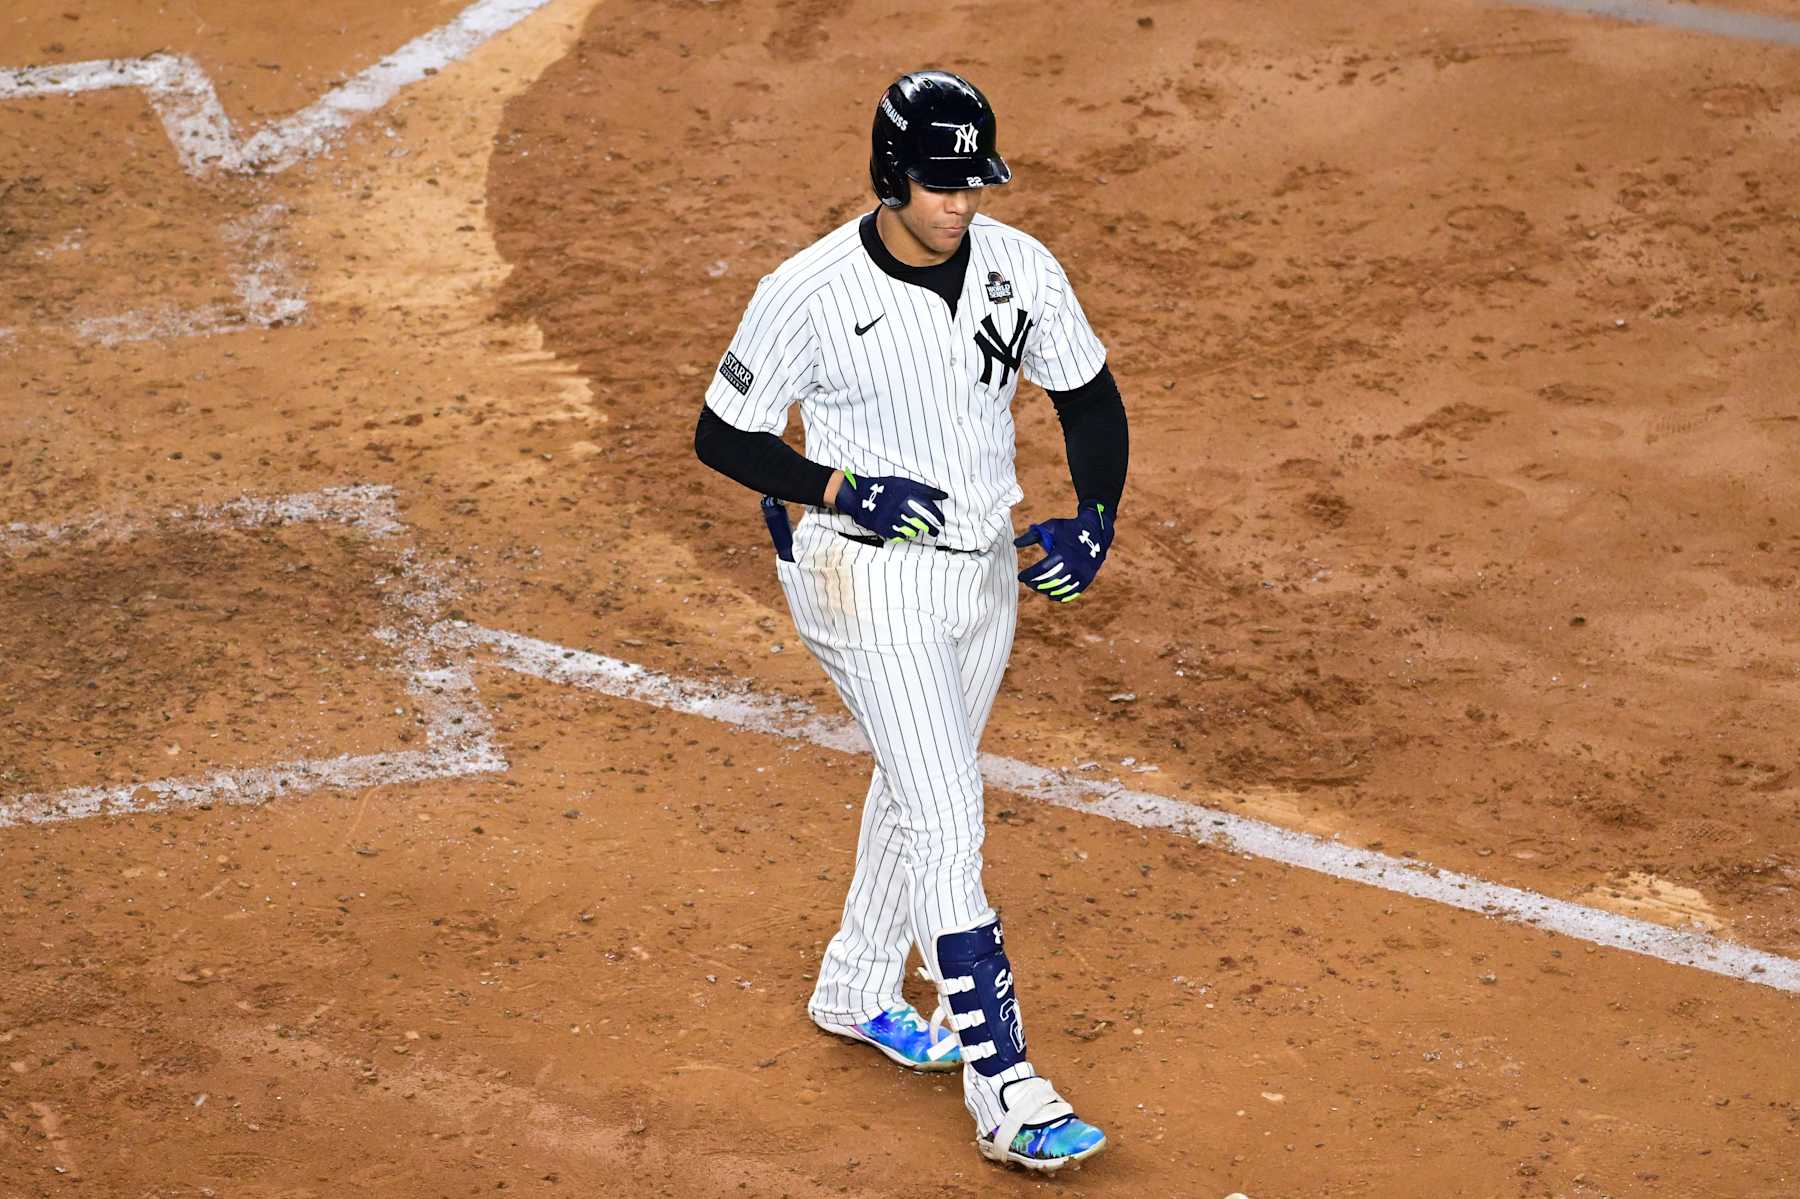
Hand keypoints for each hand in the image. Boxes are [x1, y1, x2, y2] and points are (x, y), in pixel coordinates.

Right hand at [834, 470, 948, 541]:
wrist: (858, 495)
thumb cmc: (883, 487)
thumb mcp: (903, 482)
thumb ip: (924, 489)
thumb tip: (944, 495)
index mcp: (906, 492)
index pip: (928, 507)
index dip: (937, 516)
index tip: (942, 521)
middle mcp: (899, 505)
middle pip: (922, 520)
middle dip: (932, 528)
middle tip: (936, 531)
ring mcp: (891, 517)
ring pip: (912, 529)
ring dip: (918, 531)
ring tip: (920, 531)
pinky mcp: (883, 527)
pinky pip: (899, 535)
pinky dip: (905, 535)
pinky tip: (906, 533)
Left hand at [1013, 502, 1112, 601]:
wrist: (1095, 532)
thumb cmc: (1069, 529)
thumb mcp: (1051, 527)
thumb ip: (1032, 536)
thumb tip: (1014, 543)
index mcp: (1062, 553)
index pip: (1041, 570)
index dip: (1029, 575)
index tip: (1020, 576)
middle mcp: (1072, 565)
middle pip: (1049, 582)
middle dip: (1035, 584)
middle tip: (1028, 583)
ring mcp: (1081, 574)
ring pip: (1059, 590)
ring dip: (1045, 591)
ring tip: (1037, 587)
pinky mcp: (1087, 579)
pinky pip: (1071, 593)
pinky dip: (1060, 596)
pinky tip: (1050, 595)